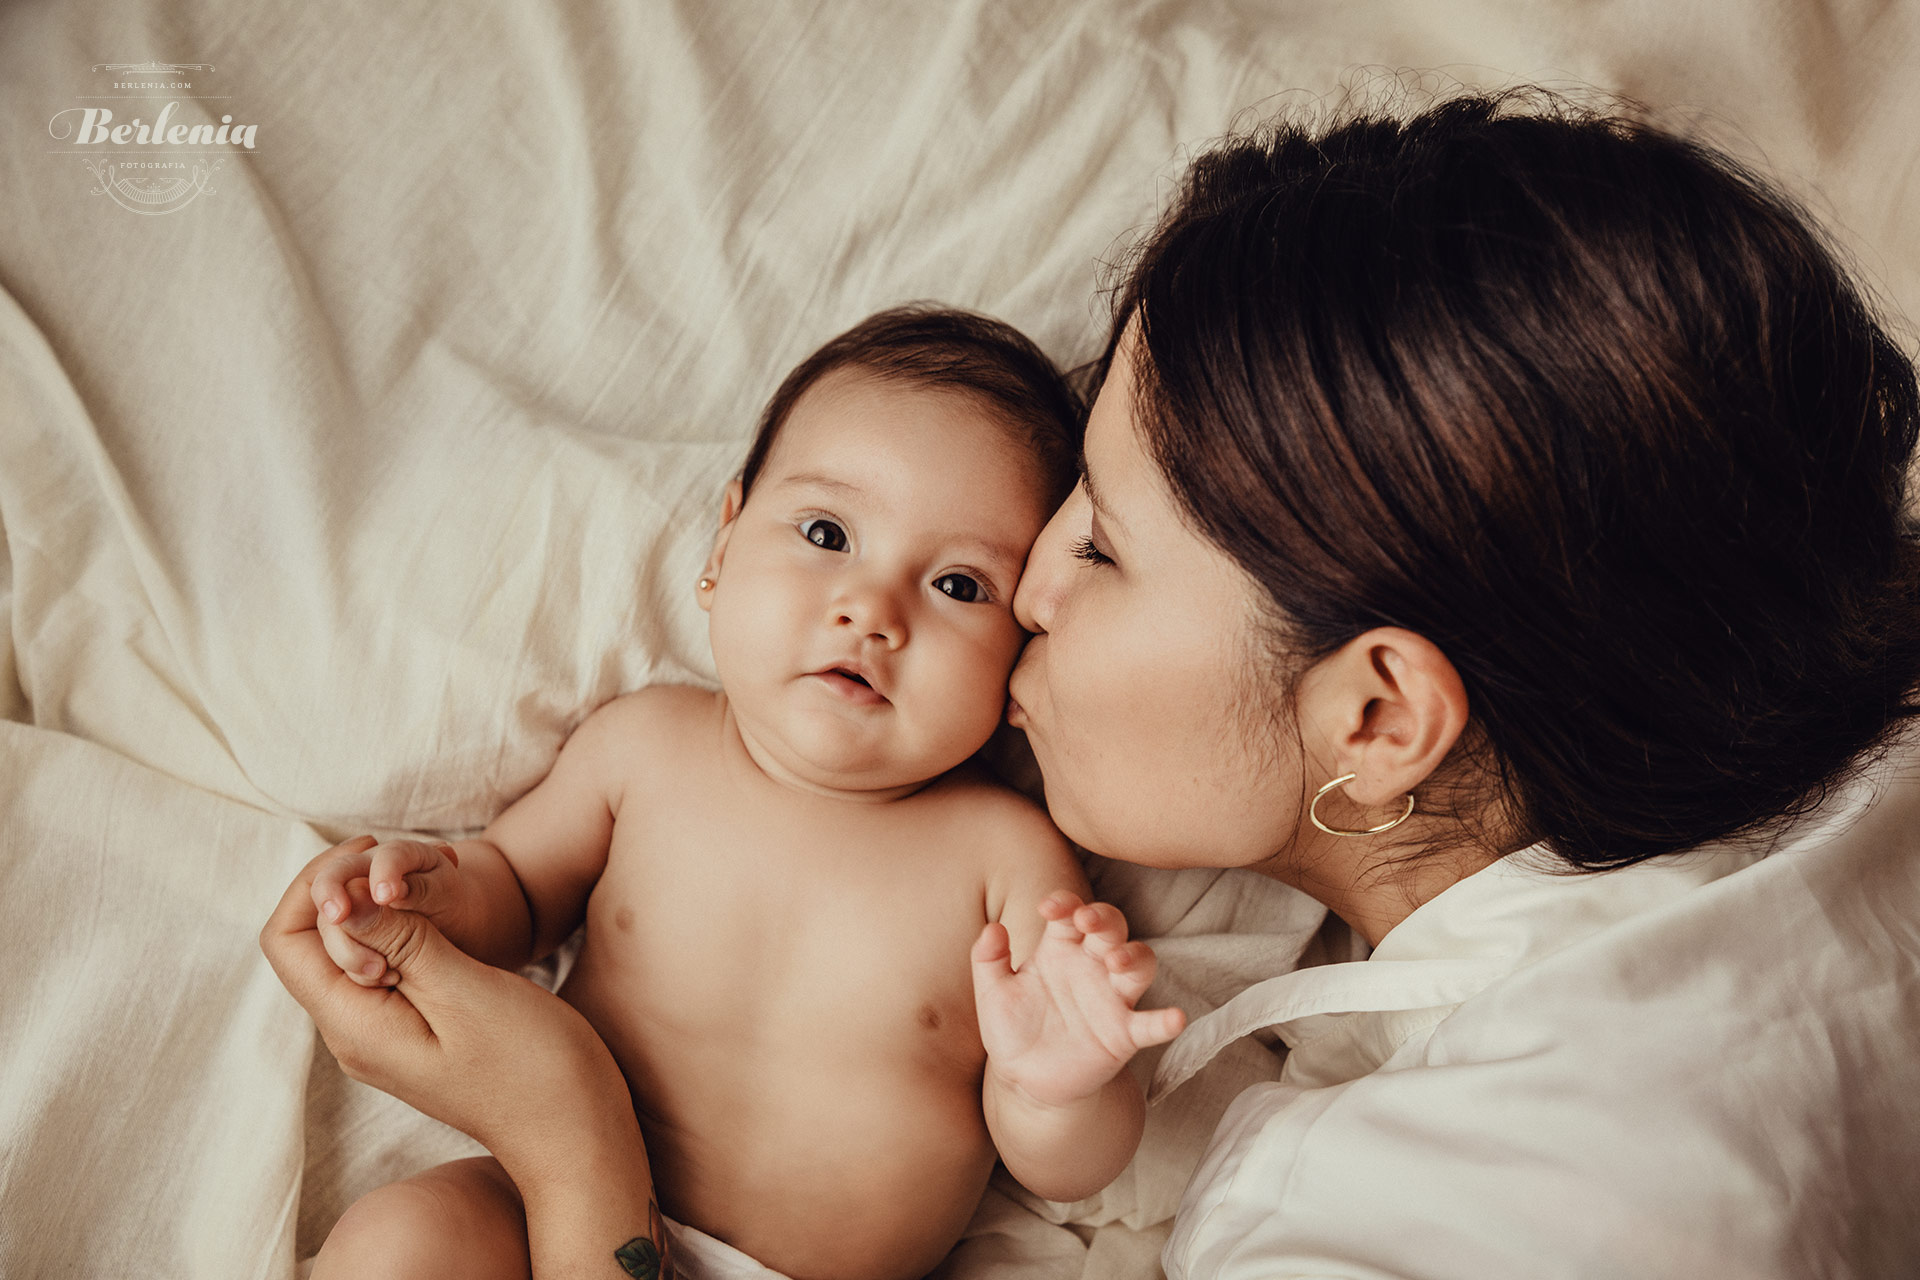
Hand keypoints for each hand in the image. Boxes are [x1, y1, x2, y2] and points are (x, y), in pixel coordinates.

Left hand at [262, 844, 640, 1182]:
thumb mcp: (466, 991)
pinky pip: (379, 969)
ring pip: (343, 954)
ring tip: (420, 876)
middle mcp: (353, 1034)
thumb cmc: (530, 1064)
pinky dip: (396, 931)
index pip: (286, 940)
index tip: (371, 855)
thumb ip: (401, 942)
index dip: (316, 885)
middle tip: (394, 855)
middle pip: (308, 944)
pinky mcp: (410, 1032)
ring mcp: (381, 1036)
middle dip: (340, 890)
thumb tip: (340, 898)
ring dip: (370, 909)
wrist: (571, 1126)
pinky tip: (436, 915)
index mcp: (355, 1026)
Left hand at [971, 891, 1186, 1108]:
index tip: (1048, 907)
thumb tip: (991, 929)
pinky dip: (1165, 1021)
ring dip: (1133, 957)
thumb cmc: (1012, 1027)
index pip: (1071, 913)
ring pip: (1139, 964)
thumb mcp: (993, 993)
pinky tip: (1176, 1018)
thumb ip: (988, 960)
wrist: (1024, 1079)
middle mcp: (1091, 966)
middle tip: (1087, 921)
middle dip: (1104, 919)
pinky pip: (1150, 1024)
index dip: (1065, 904)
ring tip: (1116, 961)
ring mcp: (1111, 999)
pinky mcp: (1124, 1035)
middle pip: (1112, 928)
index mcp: (1060, 949)